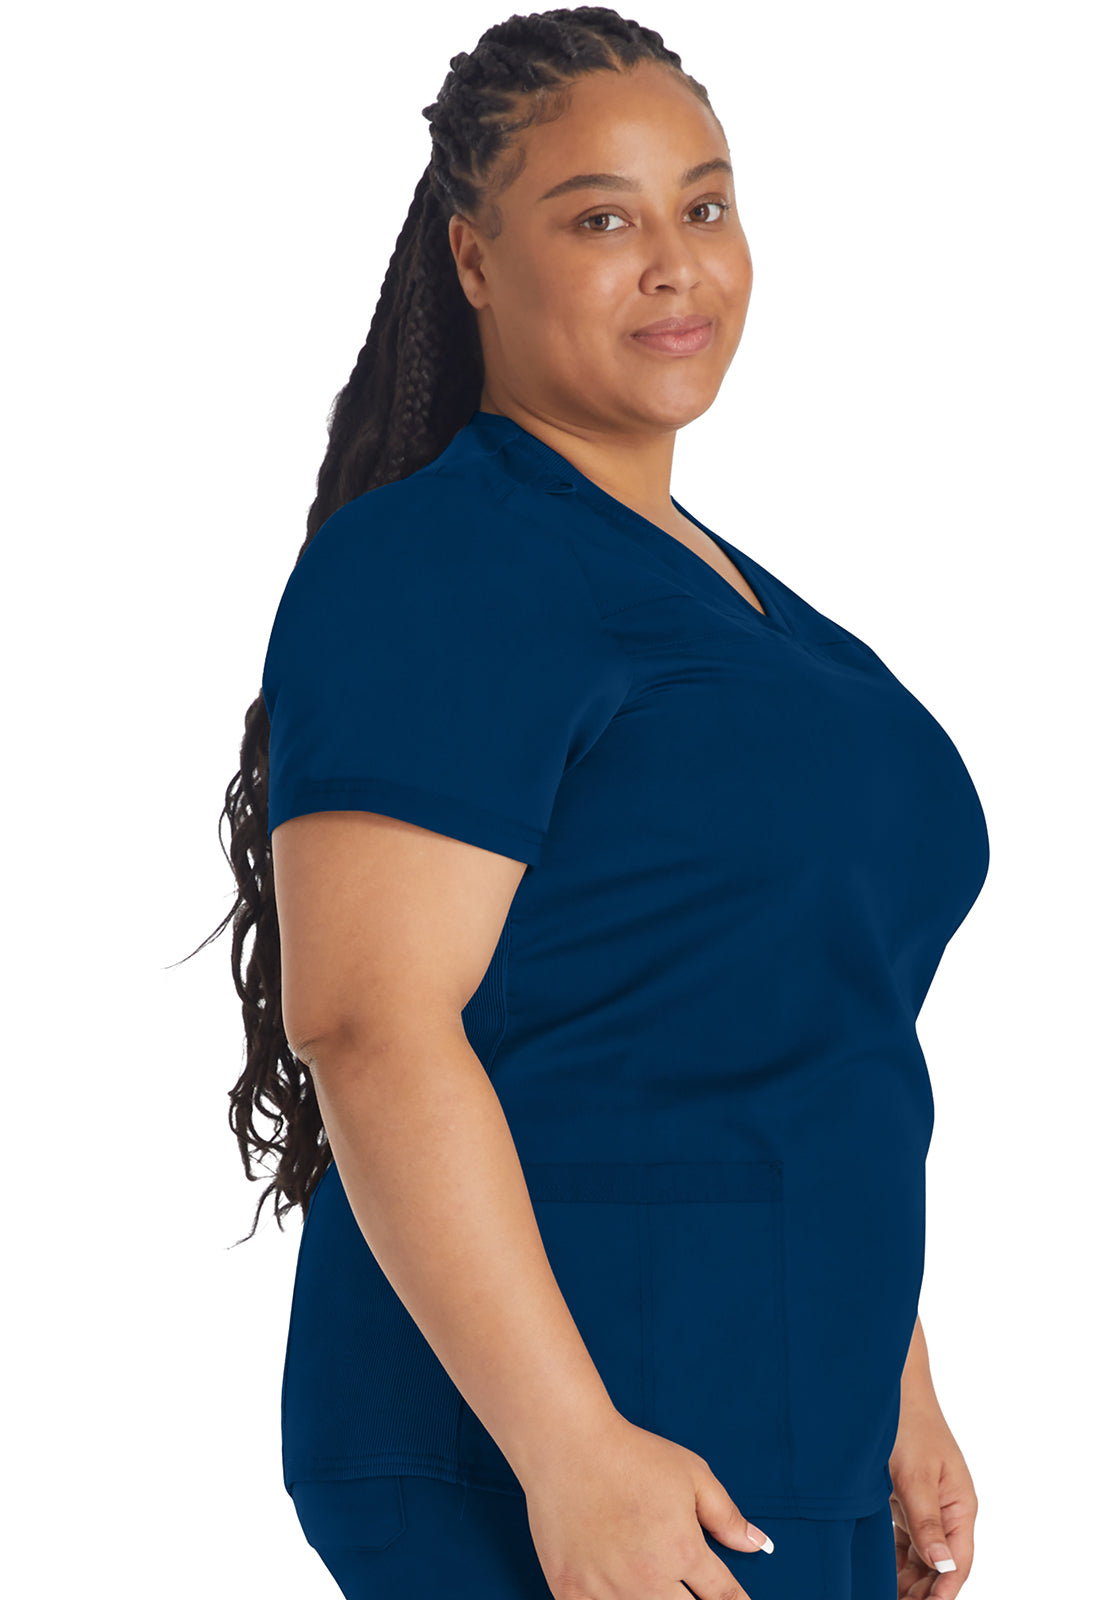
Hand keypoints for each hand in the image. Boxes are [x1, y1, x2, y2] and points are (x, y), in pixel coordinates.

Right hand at [522, 1412, 774, 1599]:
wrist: (566, 1445)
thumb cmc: (630, 1454)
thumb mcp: (691, 1473)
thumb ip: (725, 1515)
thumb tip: (757, 1544)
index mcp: (683, 1550)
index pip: (723, 1597)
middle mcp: (648, 1579)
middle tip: (691, 1593)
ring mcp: (607, 1590)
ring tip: (653, 1589)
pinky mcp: (571, 1592)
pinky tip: (618, 1594)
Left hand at [888, 1398, 976, 1597]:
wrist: (890, 1387)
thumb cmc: (907, 1424)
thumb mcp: (915, 1476)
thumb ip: (927, 1523)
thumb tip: (944, 1567)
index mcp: (960, 1505)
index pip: (958, 1563)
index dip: (943, 1593)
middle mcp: (948, 1509)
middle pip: (940, 1564)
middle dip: (922, 1591)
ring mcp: (928, 1503)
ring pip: (922, 1555)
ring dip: (907, 1578)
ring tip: (884, 1595)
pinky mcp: (908, 1497)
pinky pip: (906, 1538)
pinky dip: (895, 1557)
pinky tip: (879, 1571)